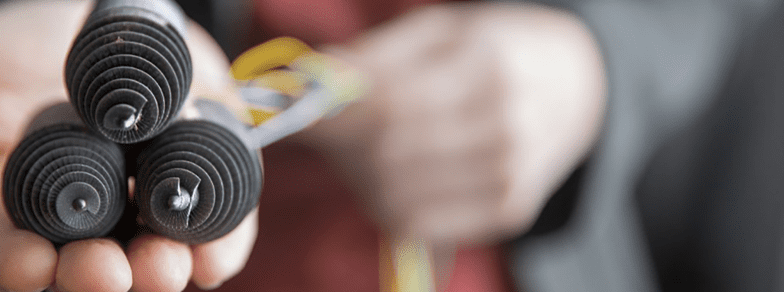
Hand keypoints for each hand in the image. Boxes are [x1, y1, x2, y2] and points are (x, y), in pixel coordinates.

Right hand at [0, 1, 254, 290]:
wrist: (93, 22)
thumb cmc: (13, 56)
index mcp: (11, 210)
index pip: (6, 256)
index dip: (15, 266)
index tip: (29, 266)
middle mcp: (81, 224)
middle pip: (86, 268)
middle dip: (96, 276)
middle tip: (108, 271)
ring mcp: (140, 210)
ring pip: (153, 255)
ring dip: (162, 268)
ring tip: (166, 265)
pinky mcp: (196, 189)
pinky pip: (214, 229)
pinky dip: (220, 243)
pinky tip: (217, 252)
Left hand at [304, 2, 604, 246]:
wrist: (571, 87)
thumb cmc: (490, 52)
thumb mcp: (440, 31)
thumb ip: (376, 55)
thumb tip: (310, 79)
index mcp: (489, 66)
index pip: (390, 100)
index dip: (333, 109)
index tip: (298, 107)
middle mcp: (508, 125)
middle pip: (389, 150)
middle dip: (341, 141)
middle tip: (323, 126)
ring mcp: (511, 174)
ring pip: (396, 193)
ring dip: (360, 173)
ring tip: (363, 147)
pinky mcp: (509, 211)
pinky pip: (417, 224)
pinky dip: (387, 204)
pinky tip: (391, 176)